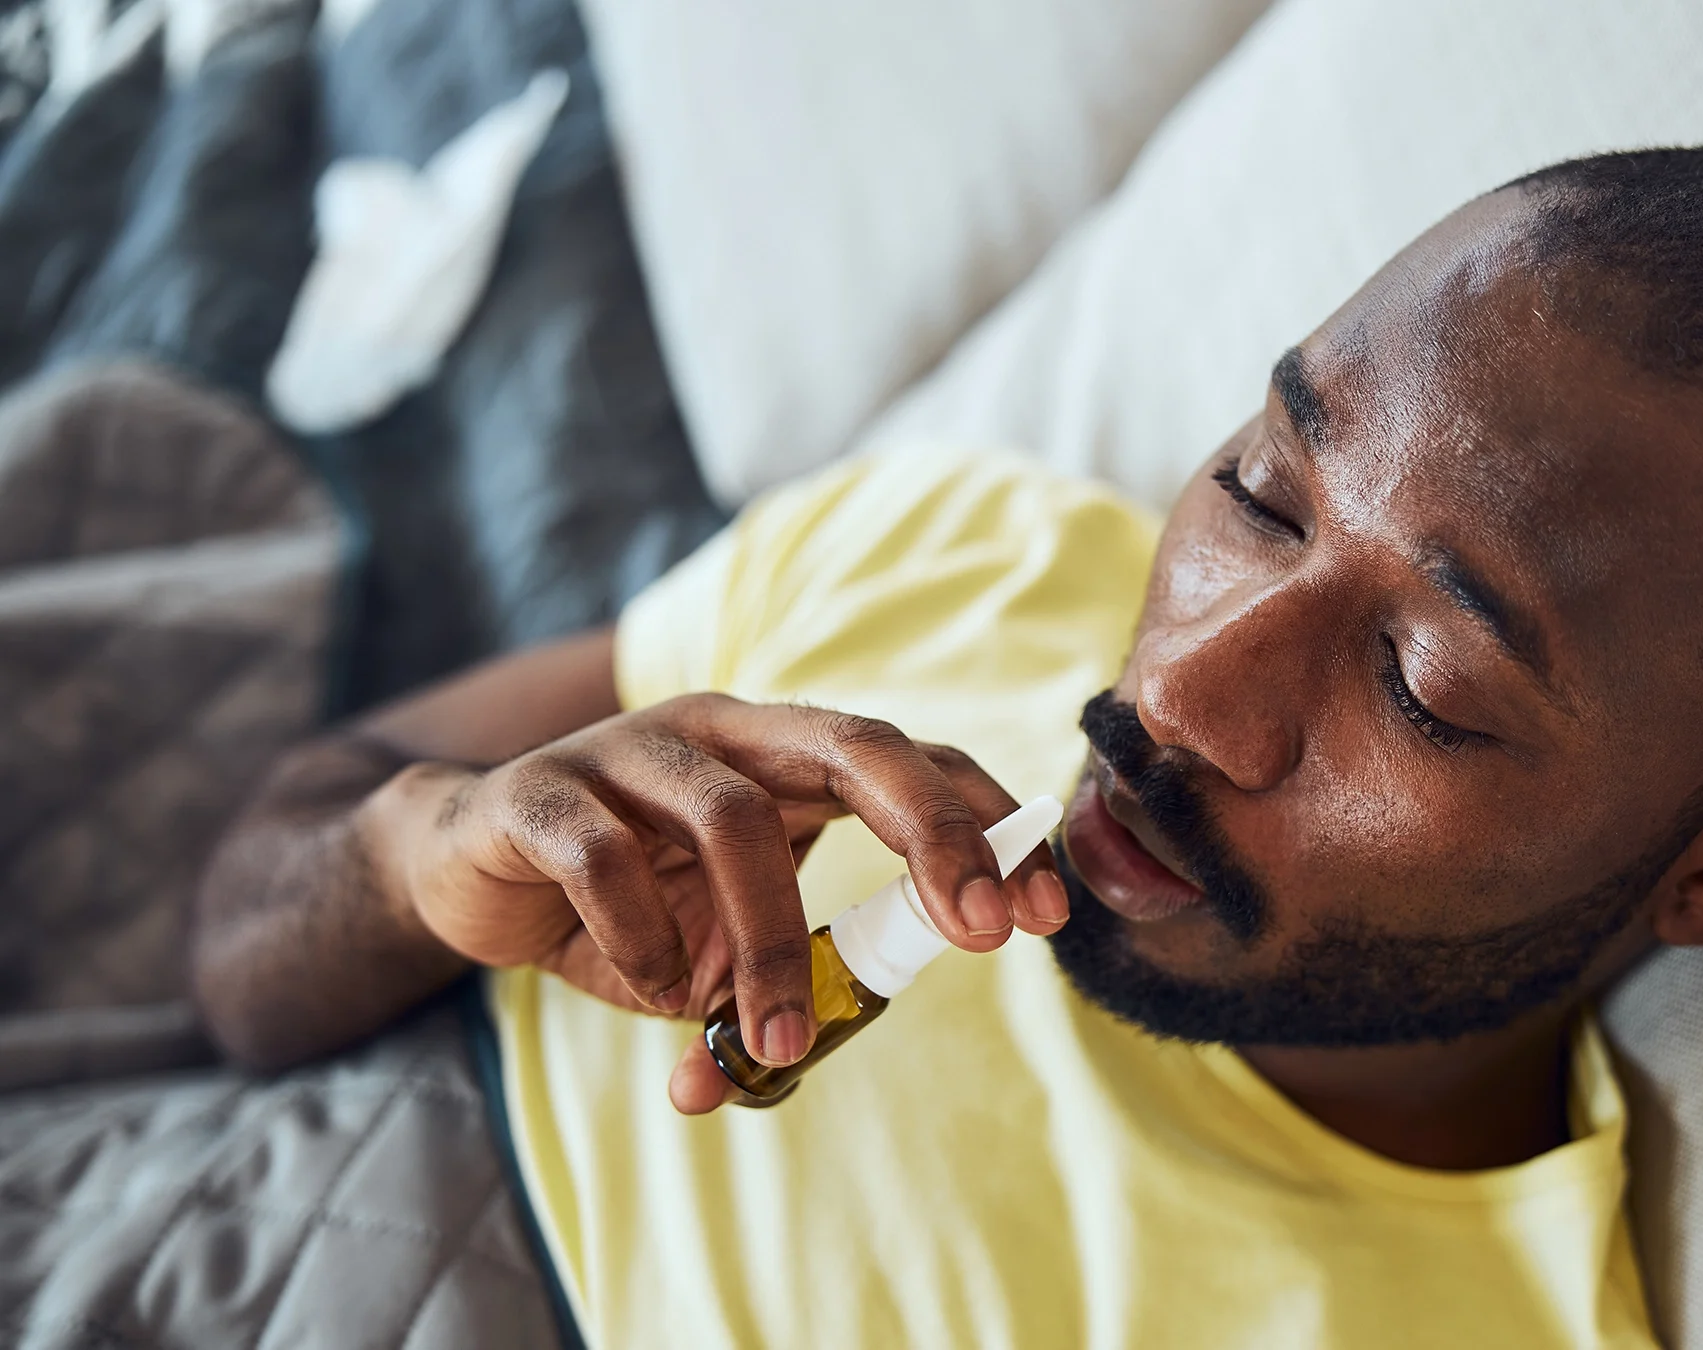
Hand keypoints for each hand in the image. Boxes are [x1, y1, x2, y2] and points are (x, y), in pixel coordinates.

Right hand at [356, 693, 1068, 1111]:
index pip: (916, 763)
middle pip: (854, 744)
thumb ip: (778, 990)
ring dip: (771, 945)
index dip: (987, 827)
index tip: (1045, 913)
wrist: (459, 865)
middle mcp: (724, 732)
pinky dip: (641, 938)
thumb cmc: (619, 903)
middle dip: (934, 833)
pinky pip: (605, 855)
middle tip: (977, 930)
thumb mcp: (719, 951)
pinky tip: (652, 989)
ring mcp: (630, 750)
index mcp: (787, 754)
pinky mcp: (540, 790)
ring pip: (732, 820)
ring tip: (782, 1039)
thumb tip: (794, 1064)